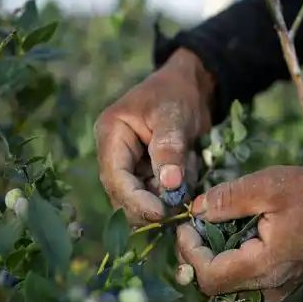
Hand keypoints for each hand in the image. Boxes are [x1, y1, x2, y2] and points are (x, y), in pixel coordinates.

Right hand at [95, 48, 214, 224]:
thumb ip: (170, 150)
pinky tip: (192, 163)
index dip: (137, 201)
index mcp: (111, 136)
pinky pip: (162, 194)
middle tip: (183, 203)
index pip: (116, 179)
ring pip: (145, 199)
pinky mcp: (149, 174)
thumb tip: (170, 186)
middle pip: (125, 196)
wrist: (190, 88)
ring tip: (191, 161)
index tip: (162, 213)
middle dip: (154, 204)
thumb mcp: (174, 117)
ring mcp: (131, 166)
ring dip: (171, 194)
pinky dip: (180, 187)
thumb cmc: (177, 94)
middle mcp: (115, 155)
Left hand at [176, 165, 302, 301]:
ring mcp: (280, 288)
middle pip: (218, 283)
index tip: (185, 225)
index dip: (189, 253)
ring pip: (232, 282)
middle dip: (200, 253)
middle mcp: (271, 287)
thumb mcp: (269, 185)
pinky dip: (236, 257)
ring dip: (217, 255)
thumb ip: (228, 199)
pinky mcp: (286, 281)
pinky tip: (241, 232)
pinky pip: (250, 278)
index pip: (210, 278)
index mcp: (266, 267)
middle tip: (197, 222)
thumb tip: (195, 210)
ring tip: (219, 222)